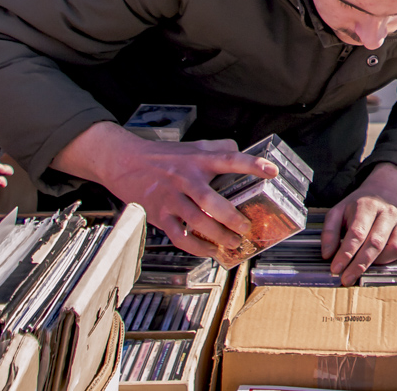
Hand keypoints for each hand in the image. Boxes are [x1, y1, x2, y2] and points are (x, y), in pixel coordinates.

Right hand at [52, 122, 275, 256]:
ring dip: (218, 236)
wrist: (125, 161)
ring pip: (196, 221)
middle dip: (231, 217)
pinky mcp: (159, 215)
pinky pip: (179, 236)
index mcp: (199, 159)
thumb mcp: (194, 145)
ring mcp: (171, 198)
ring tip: (234, 242)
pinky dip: (196, 247)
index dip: (252, 165)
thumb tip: (242, 151)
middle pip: (211, 200)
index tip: (272, 172)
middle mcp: (186, 178)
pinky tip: (210, 251)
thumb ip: (219, 148)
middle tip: (246, 226)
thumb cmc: (164, 155)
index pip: (230, 159)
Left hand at [321, 162, 396, 285]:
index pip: (357, 232)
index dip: (345, 253)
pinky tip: (380, 260)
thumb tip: (328, 254)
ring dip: (378, 263)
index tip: (335, 269)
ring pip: (394, 249)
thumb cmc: (359, 207)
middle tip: (346, 279)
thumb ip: (329, 231)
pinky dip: (393, 261)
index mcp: (368, 205)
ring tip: (365, 266)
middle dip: (359, 265)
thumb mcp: (339, 211)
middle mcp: (389, 211)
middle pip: (375, 243)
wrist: (387, 192)